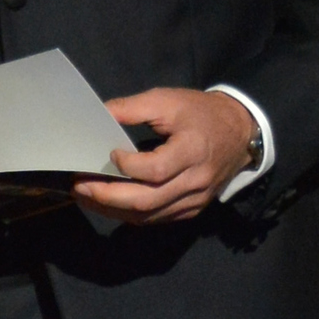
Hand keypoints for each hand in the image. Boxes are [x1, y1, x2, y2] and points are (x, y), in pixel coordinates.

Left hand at [72, 88, 256, 224]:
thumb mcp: (168, 100)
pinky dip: (131, 215)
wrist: (239, 132)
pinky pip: (158, 219)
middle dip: (108, 197)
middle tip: (79, 187)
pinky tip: (110, 205)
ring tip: (87, 198)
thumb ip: (132, 108)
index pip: (155, 169)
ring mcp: (195, 200)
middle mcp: (195, 181)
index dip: (127, 166)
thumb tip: (98, 115)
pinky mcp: (193, 209)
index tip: (110, 154)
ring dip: (113, 210)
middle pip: (147, 200)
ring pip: (149, 215)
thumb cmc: (200, 113)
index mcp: (192, 151)